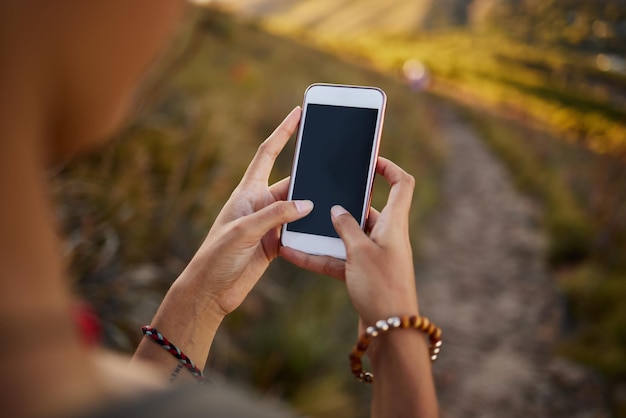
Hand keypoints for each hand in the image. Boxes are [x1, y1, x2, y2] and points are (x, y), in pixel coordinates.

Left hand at [177, 107, 312, 317]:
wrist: (210, 291)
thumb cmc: (216, 256)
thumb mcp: (244, 231)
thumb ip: (276, 215)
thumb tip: (307, 204)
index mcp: (247, 192)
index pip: (267, 154)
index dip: (282, 132)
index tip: (297, 113)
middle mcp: (258, 204)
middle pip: (290, 181)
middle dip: (309, 172)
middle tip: (333, 161)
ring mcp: (267, 224)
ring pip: (297, 207)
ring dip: (312, 205)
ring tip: (336, 197)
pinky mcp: (274, 243)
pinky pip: (298, 229)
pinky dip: (310, 228)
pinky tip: (325, 226)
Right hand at [280, 157, 418, 325]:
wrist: (389, 332)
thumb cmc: (381, 287)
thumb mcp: (360, 251)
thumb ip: (346, 227)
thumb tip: (338, 209)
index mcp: (394, 223)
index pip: (401, 184)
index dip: (388, 167)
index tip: (369, 160)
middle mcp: (386, 236)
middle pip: (367, 210)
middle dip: (342, 203)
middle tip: (319, 192)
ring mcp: (374, 256)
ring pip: (346, 237)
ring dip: (323, 234)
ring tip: (297, 225)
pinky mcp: (362, 275)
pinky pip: (337, 259)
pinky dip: (318, 257)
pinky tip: (292, 254)